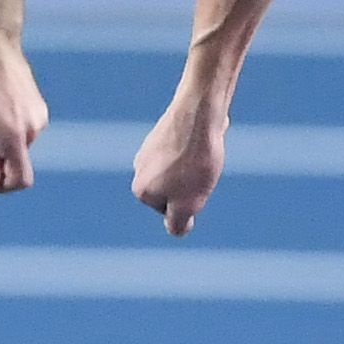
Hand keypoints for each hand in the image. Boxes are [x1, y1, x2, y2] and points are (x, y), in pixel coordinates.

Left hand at [0, 35, 46, 192]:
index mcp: (14, 134)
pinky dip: (8, 128)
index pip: (21, 179)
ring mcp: (39, 116)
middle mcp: (33, 128)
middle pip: (17, 162)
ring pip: (19, 145)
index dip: (2, 188)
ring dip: (0, 142)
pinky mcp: (38, 106)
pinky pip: (23, 129)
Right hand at [132, 90, 226, 236]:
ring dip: (198, 166)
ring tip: (203, 153)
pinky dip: (199, 149)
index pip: (174, 213)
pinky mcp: (164, 132)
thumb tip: (177, 230)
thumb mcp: (188, 203)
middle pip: (178, 192)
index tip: (194, 186)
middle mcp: (139, 169)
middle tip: (201, 169)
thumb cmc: (195, 162)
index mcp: (142, 191)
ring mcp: (149, 149)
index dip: (192, 203)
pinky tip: (204, 137)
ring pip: (183, 171)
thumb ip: (178, 223)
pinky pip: (188, 151)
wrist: (199, 113)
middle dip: (194, 185)